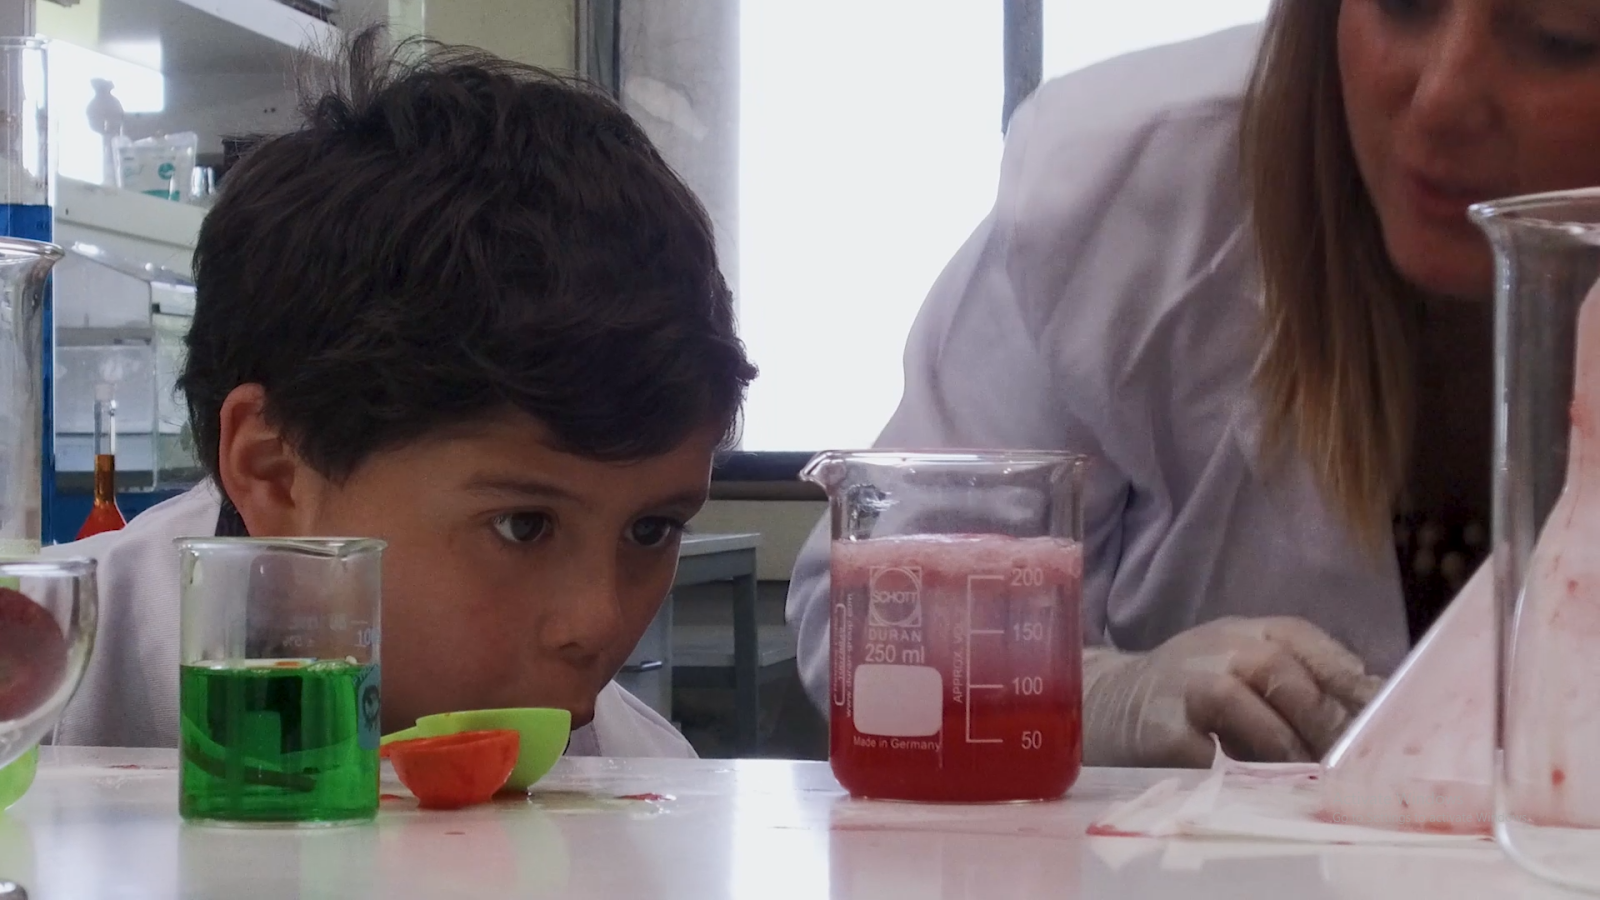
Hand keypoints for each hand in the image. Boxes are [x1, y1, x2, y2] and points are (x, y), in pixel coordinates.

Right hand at [1081, 617, 1384, 767]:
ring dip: (1286, 748)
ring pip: (1246, 709)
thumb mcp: (1242, 666)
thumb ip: (1297, 680)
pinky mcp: (1162, 731)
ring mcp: (1185, 686)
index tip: (1381, 714)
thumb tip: (1374, 709)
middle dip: (1323, 719)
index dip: (1346, 676)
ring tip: (1311, 779)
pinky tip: (1259, 788)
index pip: (1304, 640)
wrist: (1108, 705)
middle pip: (1280, 672)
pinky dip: (1241, 774)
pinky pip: (1211, 756)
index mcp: (1245, 631)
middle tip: (1352, 760)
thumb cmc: (1191, 690)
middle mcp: (1216, 649)